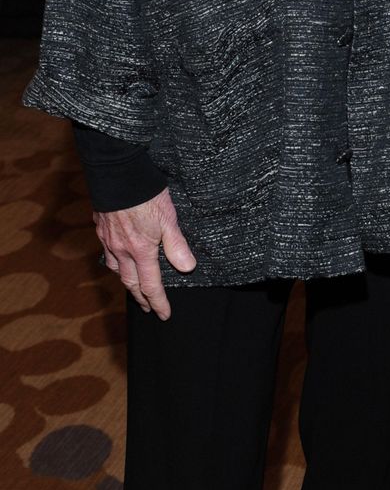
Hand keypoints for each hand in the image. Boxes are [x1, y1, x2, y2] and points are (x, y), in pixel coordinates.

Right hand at [94, 188, 196, 318]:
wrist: (118, 174)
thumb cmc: (146, 194)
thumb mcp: (169, 218)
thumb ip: (177, 245)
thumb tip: (187, 268)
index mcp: (141, 250)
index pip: (150, 285)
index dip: (158, 302)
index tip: (164, 314)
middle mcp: (122, 250)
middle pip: (131, 282)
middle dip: (141, 298)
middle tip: (148, 308)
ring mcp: (109, 239)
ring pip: (116, 268)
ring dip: (126, 281)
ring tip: (133, 286)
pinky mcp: (101, 227)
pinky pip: (107, 252)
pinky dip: (115, 261)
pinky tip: (118, 257)